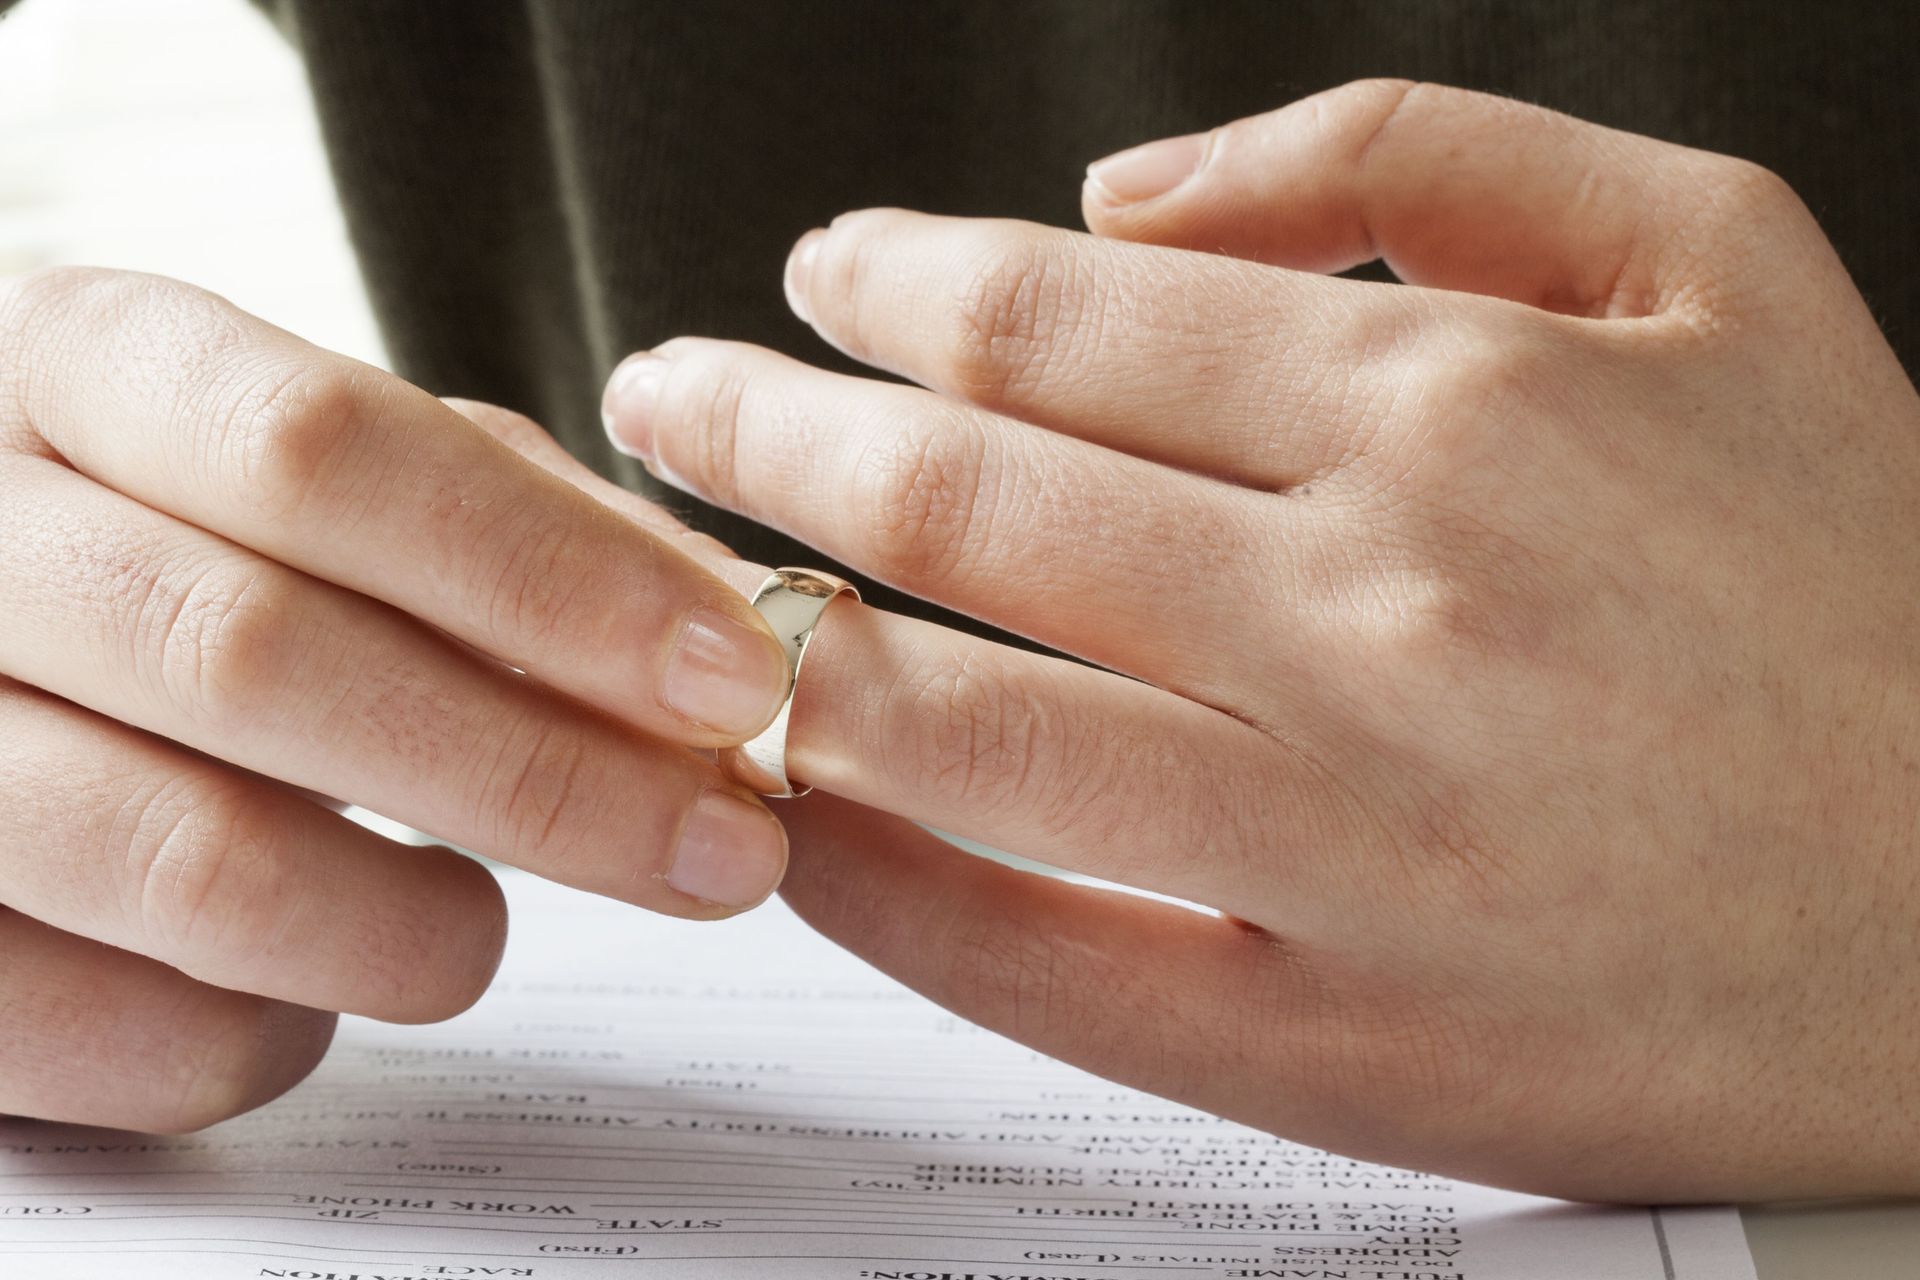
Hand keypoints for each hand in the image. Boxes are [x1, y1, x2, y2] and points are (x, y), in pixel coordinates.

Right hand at [0, 270, 795, 1131]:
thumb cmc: (186, 555)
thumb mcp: (325, 484)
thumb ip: (514, 522)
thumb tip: (729, 619)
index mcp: (79, 371)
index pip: (317, 445)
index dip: (552, 572)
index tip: (736, 677)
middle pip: (263, 655)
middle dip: (541, 772)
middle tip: (724, 850)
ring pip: (194, 860)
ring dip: (417, 925)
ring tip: (482, 928)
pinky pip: (129, 1031)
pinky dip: (279, 1031)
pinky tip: (319, 984)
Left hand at [600, 80, 1919, 1200]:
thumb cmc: (1865, 577)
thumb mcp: (1713, 249)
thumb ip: (1416, 151)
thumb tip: (1126, 192)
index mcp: (1449, 402)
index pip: (1053, 315)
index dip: (882, 286)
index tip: (813, 283)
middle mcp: (1374, 608)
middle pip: (953, 495)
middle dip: (759, 432)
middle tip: (673, 402)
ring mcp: (1339, 833)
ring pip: (946, 722)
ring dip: (772, 643)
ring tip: (697, 596)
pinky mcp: (1328, 1033)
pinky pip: (1026, 953)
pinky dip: (872, 879)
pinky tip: (794, 810)